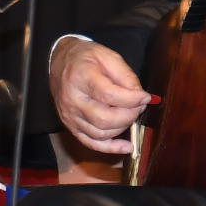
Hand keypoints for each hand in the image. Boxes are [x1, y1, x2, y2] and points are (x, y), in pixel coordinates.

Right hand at [51, 38, 149, 158]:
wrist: (60, 62)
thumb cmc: (86, 58)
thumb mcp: (108, 56)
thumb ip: (126, 76)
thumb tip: (141, 97)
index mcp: (81, 78)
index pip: (109, 95)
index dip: (132, 99)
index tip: (146, 97)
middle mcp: (73, 100)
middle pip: (104, 119)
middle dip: (129, 115)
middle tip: (139, 106)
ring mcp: (70, 116)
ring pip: (101, 133)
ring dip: (123, 128)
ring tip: (130, 114)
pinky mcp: (71, 126)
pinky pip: (91, 143)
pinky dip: (111, 148)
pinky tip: (127, 147)